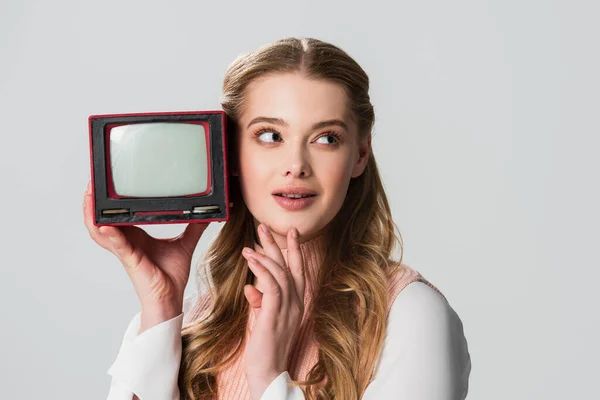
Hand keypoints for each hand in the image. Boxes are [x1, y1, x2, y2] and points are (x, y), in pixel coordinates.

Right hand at [82, 181, 208, 328]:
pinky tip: (106, 225)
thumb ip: (194, 227)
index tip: (106, 183)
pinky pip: (117, 245)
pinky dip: (110, 234)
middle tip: (90, 183)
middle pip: (100, 220)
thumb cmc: (171, 275)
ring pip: (100, 231)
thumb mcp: (184, 243)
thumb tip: (206, 213)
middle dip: (92, 202)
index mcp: (135, 236)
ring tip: (89, 196)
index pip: (116, 214)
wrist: (171, 298)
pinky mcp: (130, 260)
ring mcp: (125, 250)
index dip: (108, 200)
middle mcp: (126, 241)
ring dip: (92, 214)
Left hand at [241, 223, 305, 399]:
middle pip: (290, 266)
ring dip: (264, 255)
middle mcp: (296, 303)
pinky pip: (271, 285)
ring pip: (280, 272)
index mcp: (297, 303)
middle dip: (278, 244)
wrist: (268, 372)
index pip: (297, 270)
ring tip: (249, 244)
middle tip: (264, 226)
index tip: (289, 233)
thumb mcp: (264, 319)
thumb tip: (251, 288)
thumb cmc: (265, 348)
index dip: (294, 250)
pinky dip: (261, 270)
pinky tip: (250, 260)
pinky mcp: (275, 313)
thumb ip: (260, 301)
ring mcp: (288, 308)